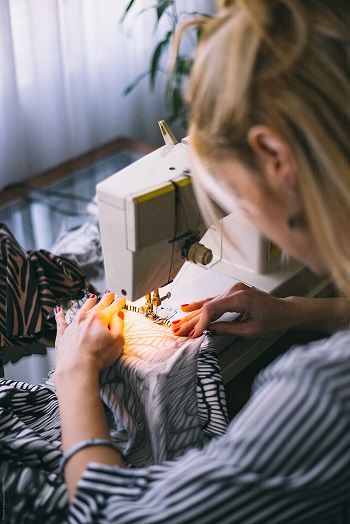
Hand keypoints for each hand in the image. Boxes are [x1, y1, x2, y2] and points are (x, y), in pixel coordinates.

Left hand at [54, 291, 124, 375]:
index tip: (121, 299)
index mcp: (100, 318)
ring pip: (81, 309)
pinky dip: (60, 315)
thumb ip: (119, 325)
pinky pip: (61, 321)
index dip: (118, 302)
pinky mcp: (63, 334)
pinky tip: (59, 310)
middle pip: (97, 305)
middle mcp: (85, 317)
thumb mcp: (118, 340)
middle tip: (109, 294)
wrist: (76, 367)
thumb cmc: (98, 356)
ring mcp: (73, 325)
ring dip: (88, 303)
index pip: (112, 307)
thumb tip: (118, 315)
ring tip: (92, 298)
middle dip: (105, 299)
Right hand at [171, 283, 293, 338]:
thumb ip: (227, 329)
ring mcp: (233, 290)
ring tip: (177, 322)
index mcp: (241, 298)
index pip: (213, 310)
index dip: (200, 323)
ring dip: (193, 314)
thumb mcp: (250, 330)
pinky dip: (201, 307)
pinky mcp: (233, 293)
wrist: (285, 311)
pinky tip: (188, 307)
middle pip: (207, 306)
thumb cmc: (273, 320)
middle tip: (177, 330)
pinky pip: (214, 300)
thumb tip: (208, 331)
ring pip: (208, 303)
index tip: (192, 334)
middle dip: (191, 320)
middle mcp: (235, 291)